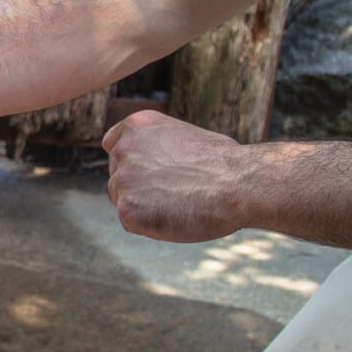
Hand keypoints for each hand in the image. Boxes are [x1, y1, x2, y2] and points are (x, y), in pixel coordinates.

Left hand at [101, 110, 246, 242]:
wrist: (238, 184)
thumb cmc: (224, 163)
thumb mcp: (184, 137)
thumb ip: (159, 146)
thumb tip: (153, 163)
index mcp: (137, 125)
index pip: (113, 145)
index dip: (130, 162)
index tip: (147, 173)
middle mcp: (123, 148)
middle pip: (117, 177)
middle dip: (138, 187)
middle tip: (174, 194)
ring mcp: (122, 179)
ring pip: (122, 201)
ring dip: (143, 207)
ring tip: (179, 204)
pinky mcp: (127, 209)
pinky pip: (131, 223)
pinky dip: (149, 226)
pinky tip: (175, 217)